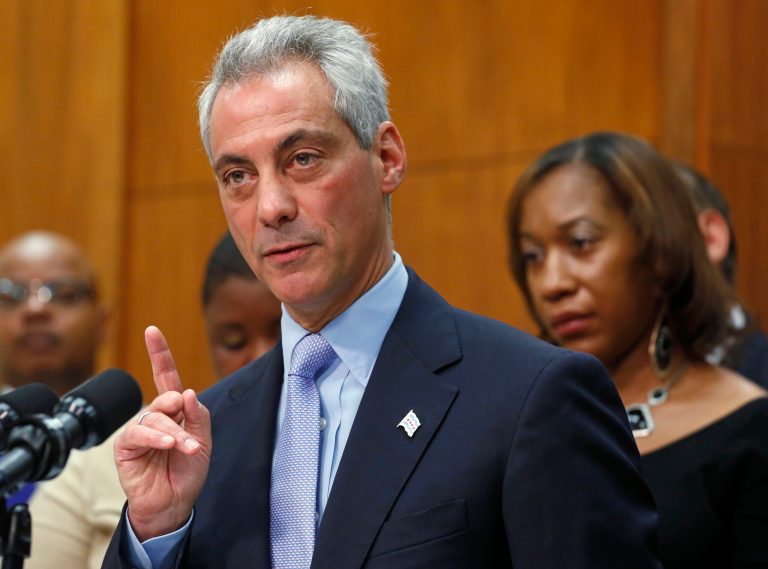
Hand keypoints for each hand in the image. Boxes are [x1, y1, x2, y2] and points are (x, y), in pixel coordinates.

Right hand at [114, 326, 211, 540]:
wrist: (174, 503)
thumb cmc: (187, 472)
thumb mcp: (204, 441)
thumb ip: (198, 415)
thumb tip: (187, 392)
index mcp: (175, 410)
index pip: (166, 376)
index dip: (159, 354)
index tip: (151, 330)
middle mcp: (156, 416)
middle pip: (166, 398)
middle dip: (180, 413)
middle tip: (191, 438)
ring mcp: (139, 430)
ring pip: (155, 417)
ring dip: (174, 433)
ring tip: (185, 448)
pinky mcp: (126, 446)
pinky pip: (139, 433)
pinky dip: (156, 437)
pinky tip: (168, 444)